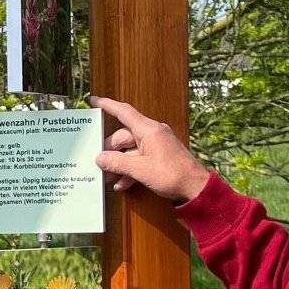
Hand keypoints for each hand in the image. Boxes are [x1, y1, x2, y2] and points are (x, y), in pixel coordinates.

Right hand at [90, 96, 210, 204]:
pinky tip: (121, 184)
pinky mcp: (159, 156)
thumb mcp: (140, 169)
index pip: (123, 112)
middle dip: (109, 151)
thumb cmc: (172, 174)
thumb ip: (118, 163)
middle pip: (123, 136)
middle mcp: (152, 133)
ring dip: (118, 164)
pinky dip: (130, 170)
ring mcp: (156, 145)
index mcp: (148, 130)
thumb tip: (100, 159)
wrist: (195, 188)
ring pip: (130, 150)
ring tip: (107, 177)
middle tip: (97, 163)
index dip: (107, 105)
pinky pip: (139, 159)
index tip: (93, 100)